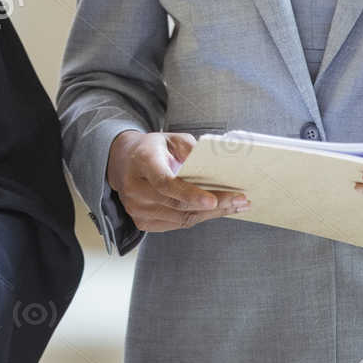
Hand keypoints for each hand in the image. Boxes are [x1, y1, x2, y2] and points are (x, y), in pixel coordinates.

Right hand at [106, 130, 247, 231]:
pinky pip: (176, 224)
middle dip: (213, 204)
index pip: (165, 183)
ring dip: (211, 214)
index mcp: (142, 162)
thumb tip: (215, 166)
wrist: (122, 162)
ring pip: (180, 218)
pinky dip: (199, 218)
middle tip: (240, 199)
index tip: (213, 199)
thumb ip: (191, 149)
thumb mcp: (171, 138)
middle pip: (178, 204)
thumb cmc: (152, 148)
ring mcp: (136, 208)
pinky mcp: (141, 222)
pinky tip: (217, 211)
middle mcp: (135, 188)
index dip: (189, 193)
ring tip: (236, 206)